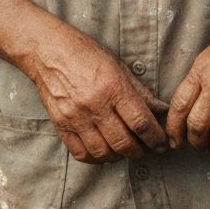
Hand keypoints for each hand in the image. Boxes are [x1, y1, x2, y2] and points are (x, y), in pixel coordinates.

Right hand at [25, 25, 168, 163]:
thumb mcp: (117, 65)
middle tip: (145, 148)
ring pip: (103, 153)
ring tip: (124, 149)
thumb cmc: (85, 53)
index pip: (141, 123)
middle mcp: (94, 104)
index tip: (161, 142)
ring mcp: (75, 116)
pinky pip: (81, 154)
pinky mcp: (61, 124)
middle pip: (124, 144)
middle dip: (140, 151)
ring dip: (118, 157)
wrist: (48, 50)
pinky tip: (103, 150)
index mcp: (112, 87)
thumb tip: (161, 110)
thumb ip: (140, 91)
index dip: (156, 138)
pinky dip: (96, 158)